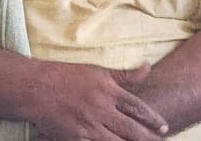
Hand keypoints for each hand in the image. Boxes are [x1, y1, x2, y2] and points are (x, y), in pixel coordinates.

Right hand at [28, 62, 168, 140]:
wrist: (36, 88)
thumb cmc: (67, 76)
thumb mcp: (98, 71)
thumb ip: (125, 75)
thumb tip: (147, 67)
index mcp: (108, 92)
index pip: (137, 108)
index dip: (153, 119)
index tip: (164, 127)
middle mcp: (101, 110)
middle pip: (131, 129)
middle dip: (148, 138)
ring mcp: (88, 127)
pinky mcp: (76, 139)